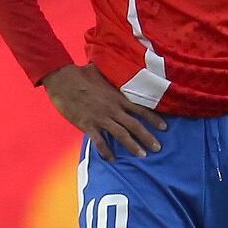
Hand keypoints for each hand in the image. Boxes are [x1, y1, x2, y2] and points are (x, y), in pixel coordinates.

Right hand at [43, 63, 166, 159]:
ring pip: (121, 134)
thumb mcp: (102, 73)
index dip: (153, 119)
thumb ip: (112, 77)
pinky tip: (112, 159)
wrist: (63, 80)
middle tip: (158, 148)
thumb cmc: (80, 74)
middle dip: (148, 137)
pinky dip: (106, 151)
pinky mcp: (88, 125)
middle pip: (134, 125)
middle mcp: (113, 109)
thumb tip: (119, 67)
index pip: (140, 109)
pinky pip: (100, 141)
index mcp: (117, 97)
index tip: (164, 128)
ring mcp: (101, 118)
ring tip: (142, 155)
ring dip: (132, 146)